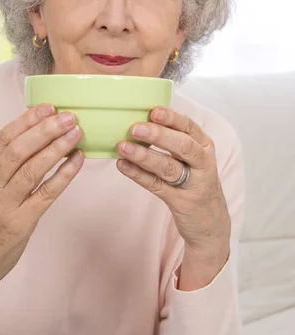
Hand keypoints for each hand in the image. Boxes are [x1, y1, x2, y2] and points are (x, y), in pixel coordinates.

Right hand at [0, 104, 83, 285]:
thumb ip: (4, 164)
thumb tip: (37, 133)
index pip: (4, 138)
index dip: (27, 120)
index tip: (49, 106)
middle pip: (19, 150)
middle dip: (46, 130)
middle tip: (69, 116)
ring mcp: (4, 205)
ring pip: (32, 169)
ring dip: (57, 148)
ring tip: (77, 133)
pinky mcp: (21, 223)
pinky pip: (46, 194)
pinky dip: (63, 175)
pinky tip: (77, 161)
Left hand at [116, 106, 230, 259]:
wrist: (211, 223)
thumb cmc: (196, 181)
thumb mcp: (194, 158)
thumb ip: (174, 140)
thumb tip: (139, 120)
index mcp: (204, 146)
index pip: (189, 127)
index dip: (172, 118)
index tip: (154, 110)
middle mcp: (203, 164)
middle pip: (183, 146)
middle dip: (158, 135)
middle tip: (135, 128)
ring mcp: (194, 184)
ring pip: (169, 167)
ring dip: (144, 156)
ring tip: (123, 146)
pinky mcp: (181, 202)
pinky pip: (157, 186)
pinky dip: (138, 175)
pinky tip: (122, 166)